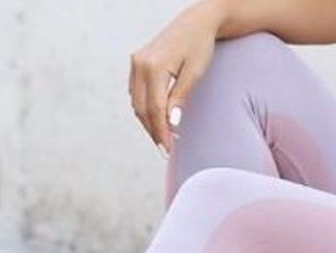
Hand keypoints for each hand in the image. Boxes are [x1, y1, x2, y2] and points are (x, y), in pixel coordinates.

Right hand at [129, 1, 222, 155]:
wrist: (197, 21)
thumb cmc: (200, 44)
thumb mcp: (194, 72)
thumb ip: (180, 97)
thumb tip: (171, 123)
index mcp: (154, 66)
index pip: (154, 108)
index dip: (161, 131)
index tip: (169, 148)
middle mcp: (139, 64)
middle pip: (141, 108)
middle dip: (153, 130)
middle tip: (166, 148)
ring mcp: (136, 62)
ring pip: (136, 102)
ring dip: (148, 121)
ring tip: (164, 136)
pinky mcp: (137, 63)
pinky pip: (136, 93)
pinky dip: (145, 108)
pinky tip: (157, 118)